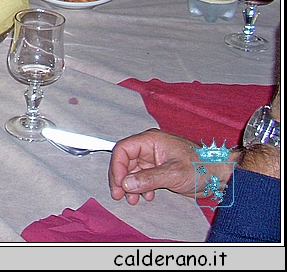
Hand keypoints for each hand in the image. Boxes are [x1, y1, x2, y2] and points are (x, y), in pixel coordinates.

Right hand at [108, 129, 231, 204]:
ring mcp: (154, 159)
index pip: (123, 149)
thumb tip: (126, 183)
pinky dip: (141, 188)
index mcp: (151, 140)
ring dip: (130, 185)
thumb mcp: (174, 173)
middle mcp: (149, 147)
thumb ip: (148, 178)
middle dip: (121, 178)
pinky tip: (147, 197)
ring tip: (133, 199)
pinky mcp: (159, 169)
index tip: (118, 183)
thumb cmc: (202, 167)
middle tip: (120, 195)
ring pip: (132, 170)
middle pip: (125, 160)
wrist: (221, 175)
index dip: (117, 166)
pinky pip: (142, 177)